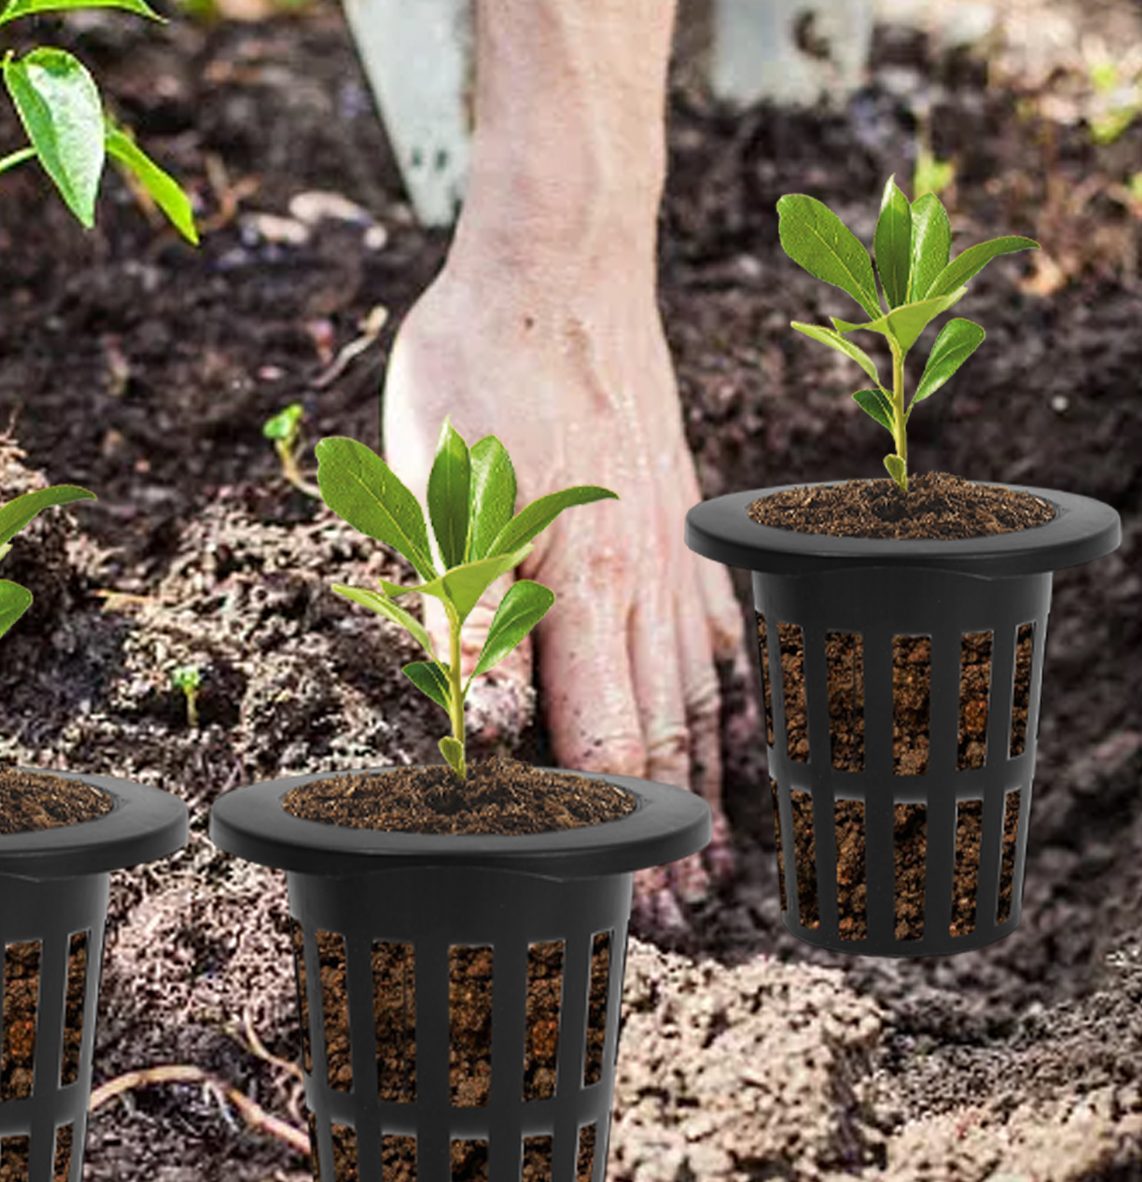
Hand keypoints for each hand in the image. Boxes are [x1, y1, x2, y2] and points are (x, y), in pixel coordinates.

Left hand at [381, 258, 754, 934]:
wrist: (560, 266)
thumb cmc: (479, 372)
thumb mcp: (442, 493)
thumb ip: (474, 619)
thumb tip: (496, 729)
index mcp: (572, 589)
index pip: (592, 744)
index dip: (597, 826)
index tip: (610, 894)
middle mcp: (637, 587)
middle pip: (658, 736)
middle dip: (667, 830)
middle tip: (684, 914)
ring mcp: (673, 552)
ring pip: (699, 692)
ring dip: (707, 778)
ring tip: (724, 846)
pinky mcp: (685, 517)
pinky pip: (721, 622)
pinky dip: (734, 687)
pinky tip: (739, 722)